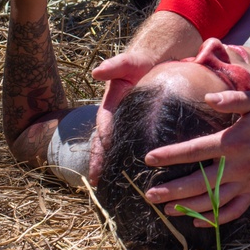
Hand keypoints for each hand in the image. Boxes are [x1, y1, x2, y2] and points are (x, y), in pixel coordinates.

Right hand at [88, 49, 160, 183]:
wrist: (154, 62)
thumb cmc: (138, 62)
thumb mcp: (127, 62)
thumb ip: (114, 65)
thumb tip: (97, 72)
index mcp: (110, 106)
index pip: (103, 124)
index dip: (103, 137)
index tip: (103, 150)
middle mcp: (115, 119)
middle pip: (104, 143)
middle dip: (99, 161)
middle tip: (95, 181)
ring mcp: (126, 126)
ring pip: (116, 149)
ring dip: (112, 167)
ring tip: (112, 187)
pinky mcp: (140, 130)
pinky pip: (133, 147)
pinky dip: (130, 161)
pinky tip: (136, 177)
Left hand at [143, 91, 249, 224]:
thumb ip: (231, 99)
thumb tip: (208, 97)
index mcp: (233, 142)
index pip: (194, 151)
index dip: (170, 155)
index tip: (149, 158)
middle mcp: (238, 166)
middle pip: (198, 184)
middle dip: (172, 191)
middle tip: (150, 194)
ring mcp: (247, 182)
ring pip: (213, 202)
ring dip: (188, 208)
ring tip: (167, 209)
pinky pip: (234, 211)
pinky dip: (216, 219)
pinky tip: (198, 221)